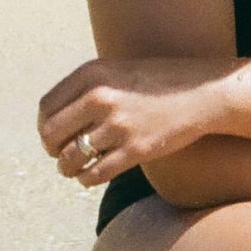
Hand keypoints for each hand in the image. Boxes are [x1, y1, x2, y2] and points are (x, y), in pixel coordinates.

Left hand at [36, 58, 233, 186]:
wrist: (205, 93)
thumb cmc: (160, 83)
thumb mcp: (118, 71)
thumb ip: (88, 88)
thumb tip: (55, 120)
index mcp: (92, 74)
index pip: (47, 108)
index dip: (45, 127)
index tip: (53, 137)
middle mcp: (100, 97)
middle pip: (52, 135)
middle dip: (52, 150)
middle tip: (61, 156)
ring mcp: (118, 124)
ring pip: (71, 158)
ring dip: (67, 169)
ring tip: (74, 170)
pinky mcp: (136, 149)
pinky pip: (95, 173)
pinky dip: (87, 179)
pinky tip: (91, 177)